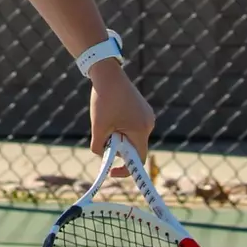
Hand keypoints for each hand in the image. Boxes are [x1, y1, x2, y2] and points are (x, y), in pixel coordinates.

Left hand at [87, 63, 154, 177]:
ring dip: (119, 137)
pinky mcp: (142, 109)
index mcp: (141, 130)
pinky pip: (133, 126)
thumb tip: (102, 156)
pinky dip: (121, 127)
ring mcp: (147, 116)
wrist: (107, 73)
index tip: (111, 172)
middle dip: (118, 148)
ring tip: (105, 121)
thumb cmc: (103, 99)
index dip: (125, 169)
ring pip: (133, 136)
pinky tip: (111, 113)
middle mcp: (148, 124)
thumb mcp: (98, 127)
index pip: (138, 159)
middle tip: (103, 137)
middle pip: (134, 147)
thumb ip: (99, 146)